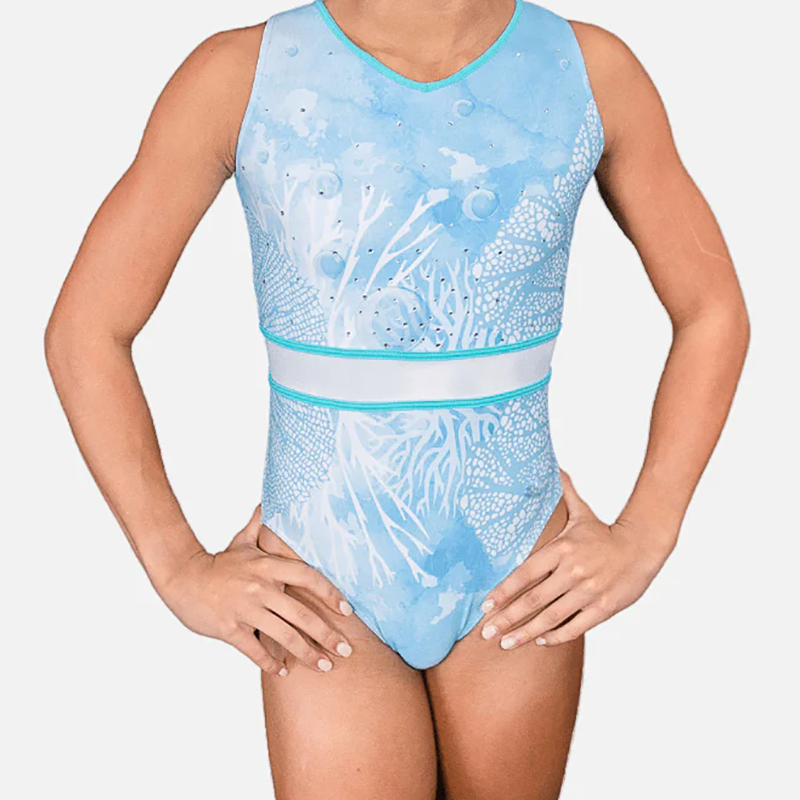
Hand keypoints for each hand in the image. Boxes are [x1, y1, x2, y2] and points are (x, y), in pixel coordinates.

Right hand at [157, 506, 353, 674]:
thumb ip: (260, 524)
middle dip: (327, 634)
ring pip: (284, 636)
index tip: (347, 610)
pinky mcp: (230, 629)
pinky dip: (271, 663)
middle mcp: (260, 587)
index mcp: (267, 566)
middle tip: (346, 651)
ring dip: (307, 654)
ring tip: (324, 666)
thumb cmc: (218, 563)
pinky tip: (284, 672)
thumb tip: (268, 501)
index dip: (330, 593)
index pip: (308, 577)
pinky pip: (255, 651)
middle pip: (301, 614)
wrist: (182, 577)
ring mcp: (245, 609)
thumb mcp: (241, 541)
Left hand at [480, 472, 675, 648]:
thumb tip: (553, 467)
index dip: (503, 591)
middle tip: (486, 633)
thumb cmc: (604, 533)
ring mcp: (588, 591)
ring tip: (505, 644)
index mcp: (562, 549)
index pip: (525, 574)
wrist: (643, 546)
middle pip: (534, 599)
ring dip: (526, 633)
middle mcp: (573, 571)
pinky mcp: (603, 608)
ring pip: (551, 617)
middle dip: (507, 619)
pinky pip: (575, 626)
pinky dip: (556, 636)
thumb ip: (564, 494)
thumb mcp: (582, 513)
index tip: (485, 605)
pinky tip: (539, 641)